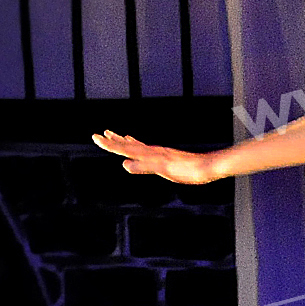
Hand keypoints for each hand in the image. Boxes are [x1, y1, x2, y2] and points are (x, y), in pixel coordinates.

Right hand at [92, 130, 215, 184]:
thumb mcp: (165, 171)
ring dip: (122, 141)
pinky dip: (137, 145)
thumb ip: (145, 167)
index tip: (96, 138)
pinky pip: (146, 149)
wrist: (208, 166)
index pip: (125, 148)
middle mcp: (153, 151)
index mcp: (150, 155)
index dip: (110, 145)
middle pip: (128, 145)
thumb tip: (124, 165)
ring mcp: (159, 153)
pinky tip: (136, 144)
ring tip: (112, 134)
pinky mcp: (166, 156)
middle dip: (112, 142)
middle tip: (96, 135)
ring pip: (136, 145)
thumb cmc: (188, 171)